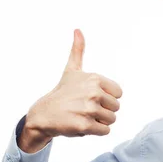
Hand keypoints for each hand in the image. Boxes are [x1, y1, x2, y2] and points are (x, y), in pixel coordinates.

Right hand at [21, 29, 122, 151]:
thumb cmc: (62, 92)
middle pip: (116, 108)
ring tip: (83, 116)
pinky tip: (81, 124)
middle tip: (85, 108)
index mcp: (95, 79)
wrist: (43, 114)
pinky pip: (105, 131)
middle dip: (103, 111)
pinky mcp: (85, 125)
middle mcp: (93, 92)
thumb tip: (78, 29)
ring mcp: (89, 109)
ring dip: (99, 121)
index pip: (119, 94)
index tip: (91, 97)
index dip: (107, 98)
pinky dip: (96, 131)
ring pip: (111, 120)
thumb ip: (78, 50)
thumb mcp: (71, 70)